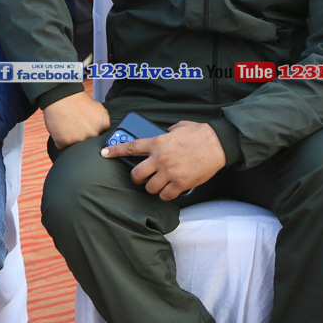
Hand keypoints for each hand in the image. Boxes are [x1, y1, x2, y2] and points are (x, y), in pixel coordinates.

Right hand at [42, 91, 111, 148]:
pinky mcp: (65, 143)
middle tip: (77, 126)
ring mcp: (80, 139)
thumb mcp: (98, 107)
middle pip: (90, 141)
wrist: (60, 97)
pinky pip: (64, 146)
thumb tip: (103, 129)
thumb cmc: (77, 100)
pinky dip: (62, 140)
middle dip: (84, 136)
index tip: (87, 126)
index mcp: (103, 124)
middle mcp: (93, 133)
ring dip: (73, 139)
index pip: (101, 135)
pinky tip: (62, 129)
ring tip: (69, 127)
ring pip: (78, 146)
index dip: (93, 131)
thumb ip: (102, 120)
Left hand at [102, 120, 225, 200]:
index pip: (130, 147)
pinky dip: (166, 194)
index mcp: (157, 142)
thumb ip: (166, 133)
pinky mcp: (180, 183)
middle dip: (137, 177)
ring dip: (152, 187)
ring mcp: (169, 173)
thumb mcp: (178, 127)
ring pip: (149, 188)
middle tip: (141, 177)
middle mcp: (160, 159)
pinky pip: (165, 195)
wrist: (218, 143)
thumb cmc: (200, 133)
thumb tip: (162, 135)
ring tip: (158, 184)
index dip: (114, 151)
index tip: (104, 154)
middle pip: (136, 174)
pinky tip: (170, 189)